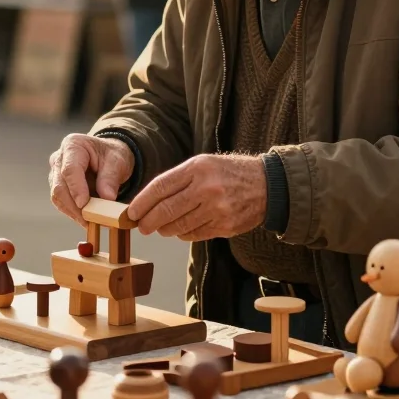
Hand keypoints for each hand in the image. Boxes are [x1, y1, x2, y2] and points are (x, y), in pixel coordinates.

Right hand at [48, 133, 134, 226]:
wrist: (108, 157)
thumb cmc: (112, 155)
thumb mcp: (118, 161)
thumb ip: (111, 177)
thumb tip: (107, 198)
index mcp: (73, 145)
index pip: (70, 169)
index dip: (76, 188)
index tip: (84, 204)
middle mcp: (59, 158)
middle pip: (59, 186)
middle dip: (74, 206)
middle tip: (90, 220)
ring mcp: (56, 173)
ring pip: (58, 197)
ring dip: (74, 212)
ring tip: (91, 222)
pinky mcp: (58, 187)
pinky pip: (62, 203)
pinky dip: (74, 213)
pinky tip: (87, 220)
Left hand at [126, 154, 266, 241]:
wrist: (266, 185)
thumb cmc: (229, 172)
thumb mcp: (203, 164)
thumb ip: (178, 179)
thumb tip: (149, 200)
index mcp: (198, 168)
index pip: (161, 187)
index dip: (142, 202)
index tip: (132, 211)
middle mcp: (206, 189)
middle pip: (166, 210)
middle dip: (148, 221)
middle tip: (141, 226)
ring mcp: (216, 210)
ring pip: (178, 226)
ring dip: (164, 229)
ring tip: (160, 228)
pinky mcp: (224, 226)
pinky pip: (194, 235)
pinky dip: (183, 234)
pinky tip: (180, 229)